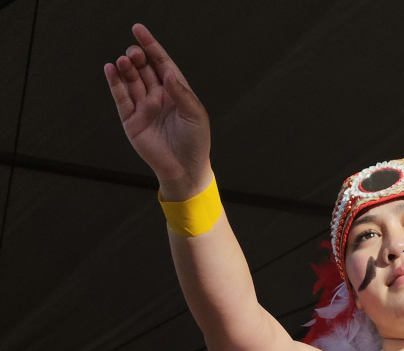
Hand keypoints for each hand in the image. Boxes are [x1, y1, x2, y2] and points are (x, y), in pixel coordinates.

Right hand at [103, 24, 211, 198]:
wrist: (185, 169)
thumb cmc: (196, 142)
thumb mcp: (195, 115)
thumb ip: (182, 93)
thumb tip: (169, 73)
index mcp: (177, 91)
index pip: (162, 63)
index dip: (151, 46)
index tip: (139, 30)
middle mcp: (159, 96)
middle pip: (144, 69)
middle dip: (138, 58)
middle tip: (133, 53)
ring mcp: (144, 107)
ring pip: (131, 81)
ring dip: (126, 69)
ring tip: (122, 60)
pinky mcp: (131, 120)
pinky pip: (121, 98)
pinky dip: (115, 84)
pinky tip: (110, 69)